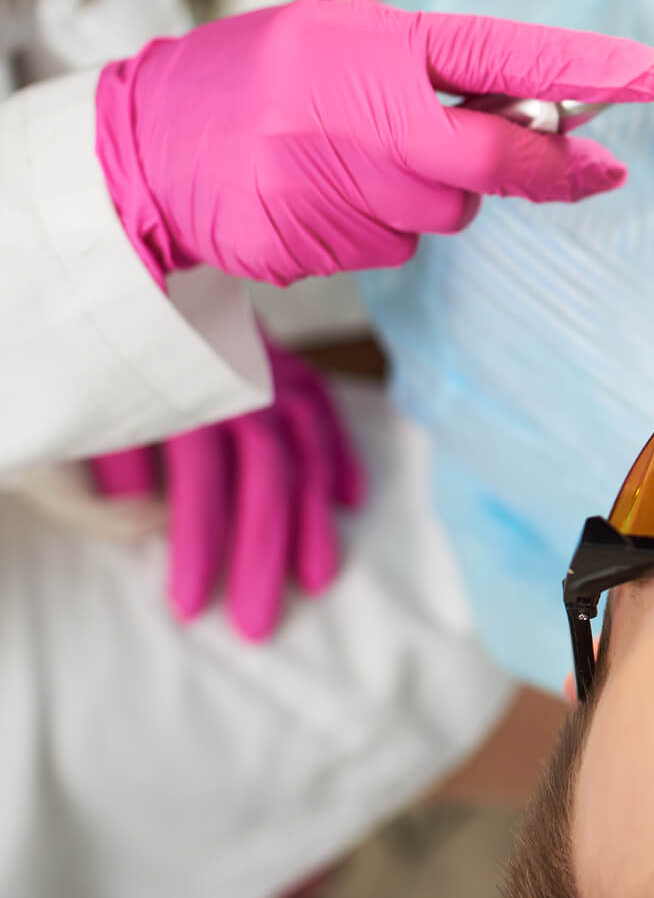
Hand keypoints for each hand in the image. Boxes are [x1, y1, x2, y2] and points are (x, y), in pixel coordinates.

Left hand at [88, 338, 362, 641]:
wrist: (122, 273)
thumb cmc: (74, 366)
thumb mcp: (59, 430)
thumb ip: (90, 485)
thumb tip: (150, 528)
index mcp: (178, 381)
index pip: (201, 470)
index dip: (199, 540)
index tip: (190, 605)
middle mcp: (237, 371)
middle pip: (265, 466)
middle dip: (264, 550)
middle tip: (257, 623)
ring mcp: (270, 363)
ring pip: (303, 444)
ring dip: (312, 518)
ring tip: (318, 582)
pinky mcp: (284, 360)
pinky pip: (323, 406)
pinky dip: (340, 452)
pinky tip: (350, 501)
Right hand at [95, 0, 653, 285]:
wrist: (140, 143)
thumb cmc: (257, 79)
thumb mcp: (344, 42)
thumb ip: (440, 76)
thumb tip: (551, 121)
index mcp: (366, 43)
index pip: (499, 54)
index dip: (584, 67)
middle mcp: (346, 112)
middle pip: (487, 167)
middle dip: (540, 172)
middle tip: (578, 165)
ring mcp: (319, 184)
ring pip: (440, 217)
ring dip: (429, 198)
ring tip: (356, 160)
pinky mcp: (297, 243)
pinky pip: (386, 248)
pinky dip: (374, 227)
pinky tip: (320, 195)